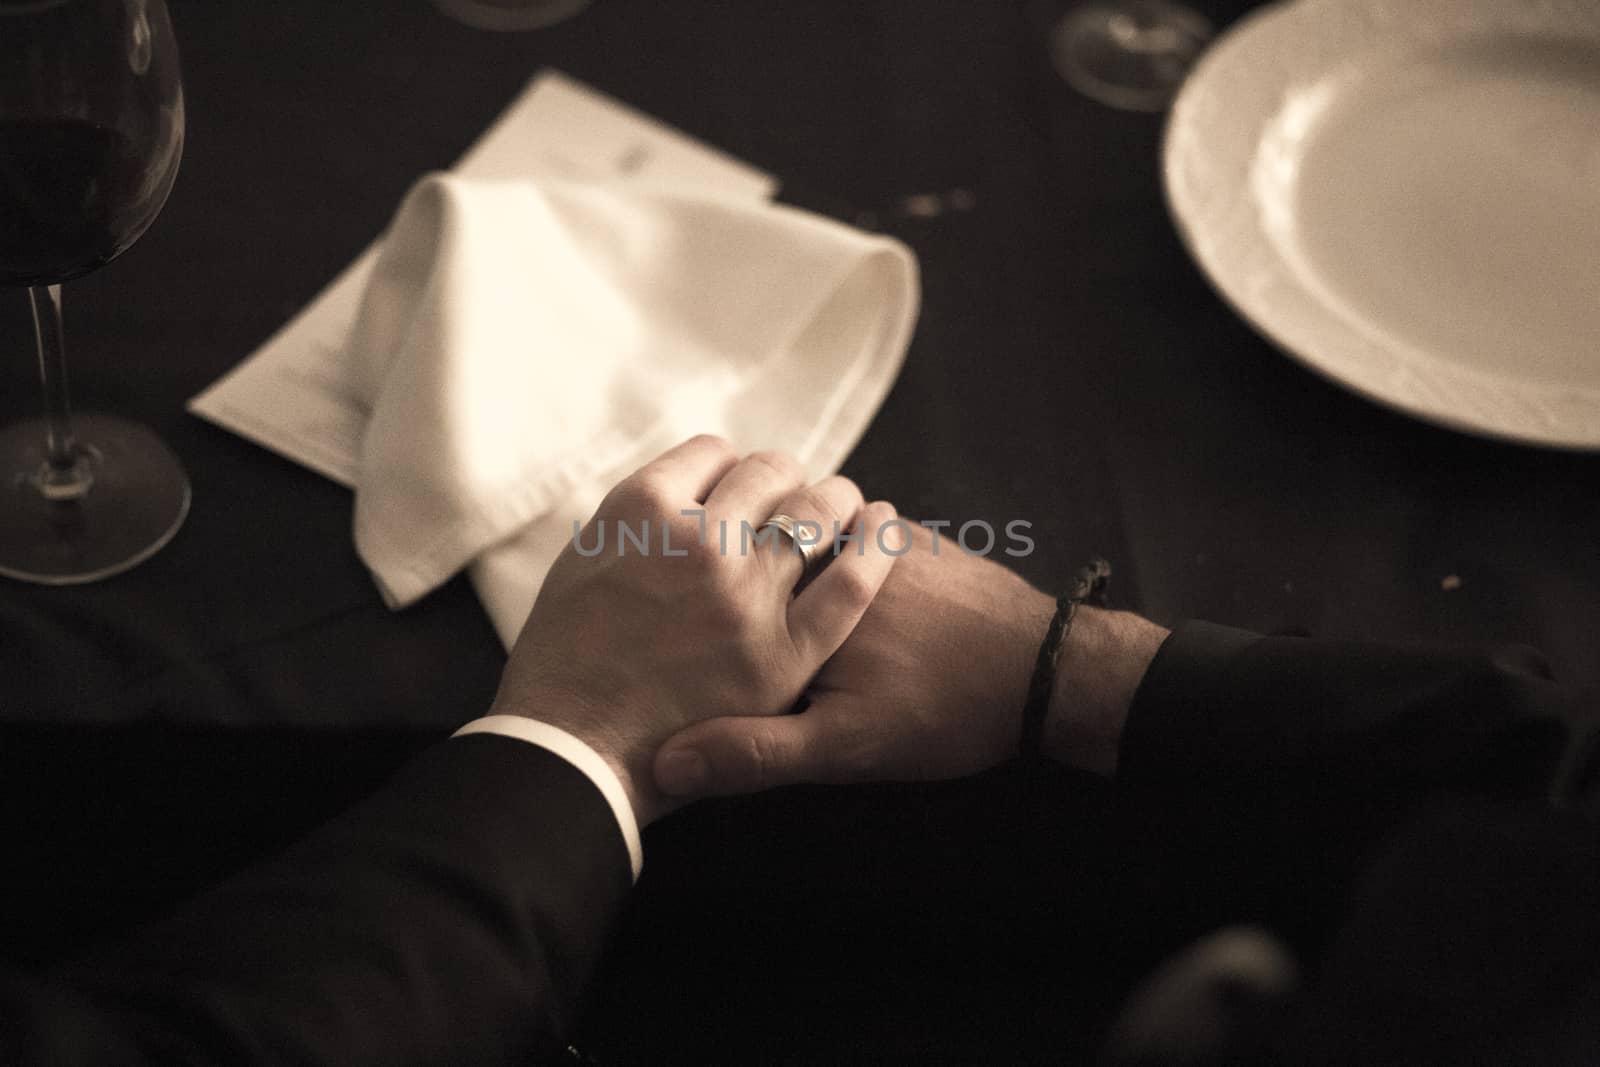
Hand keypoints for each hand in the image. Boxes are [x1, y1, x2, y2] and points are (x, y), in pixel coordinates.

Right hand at [489, 435, 902, 824]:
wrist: (571, 759)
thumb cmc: (559, 669)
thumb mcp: (578, 566)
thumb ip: (632, 523)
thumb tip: (678, 495)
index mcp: (642, 511)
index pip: (711, 452)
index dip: (728, 467)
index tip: (735, 485)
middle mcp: (700, 540)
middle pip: (768, 472)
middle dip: (783, 478)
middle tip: (791, 494)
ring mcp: (747, 595)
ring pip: (817, 511)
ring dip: (834, 498)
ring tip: (843, 505)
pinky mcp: (786, 652)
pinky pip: (852, 581)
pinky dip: (875, 545)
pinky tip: (883, 528)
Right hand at [653, 523, 1169, 797]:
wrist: (1048, 671)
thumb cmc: (944, 711)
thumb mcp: (843, 749)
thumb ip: (755, 750)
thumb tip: (665, 764)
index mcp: (803, 596)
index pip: (720, 574)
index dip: (693, 596)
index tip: (676, 618)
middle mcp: (836, 550)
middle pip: (762, 541)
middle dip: (743, 565)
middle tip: (729, 601)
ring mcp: (880, 535)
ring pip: (811, 529)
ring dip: (794, 553)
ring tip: (785, 600)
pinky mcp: (918, 538)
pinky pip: (858, 529)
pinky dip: (841, 549)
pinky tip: (848, 596)